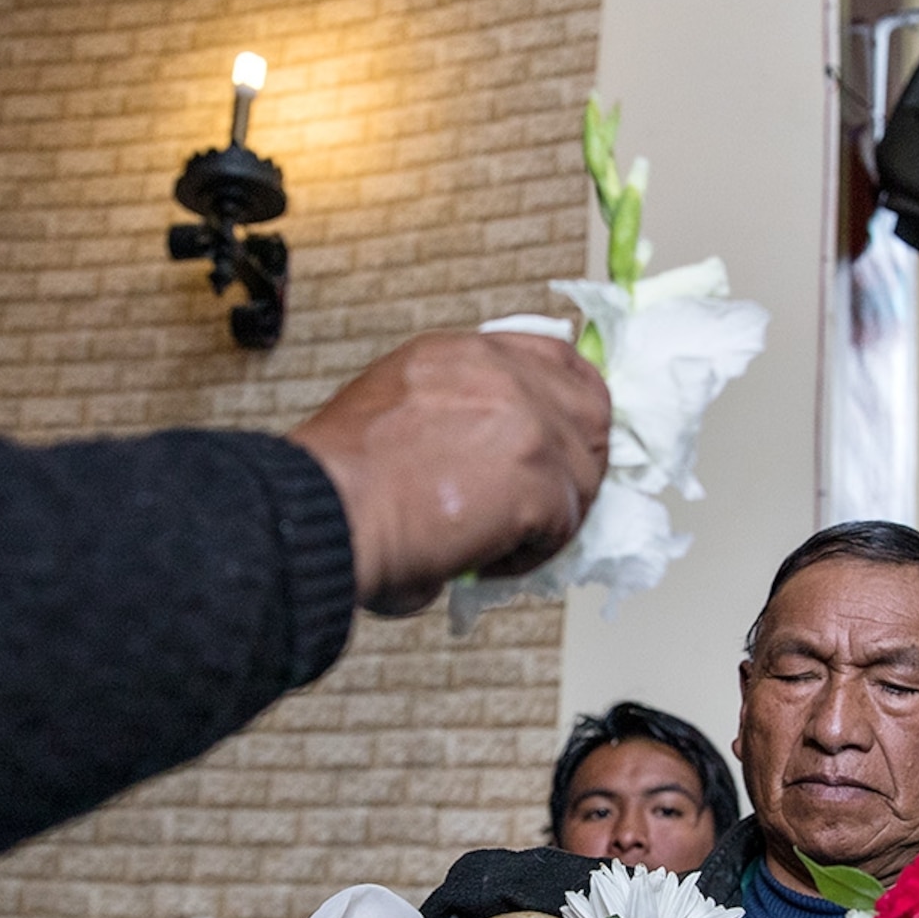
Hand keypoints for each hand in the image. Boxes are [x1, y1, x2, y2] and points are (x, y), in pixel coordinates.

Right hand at [289, 331, 610, 615]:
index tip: (559, 439)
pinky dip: (529, 554)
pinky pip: (564, 526)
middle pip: (589, 409)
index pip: (552, 358)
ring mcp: (529, 426)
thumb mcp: (392, 408)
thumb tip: (479, 465)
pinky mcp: (540, 481)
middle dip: (575, 461)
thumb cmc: (338, 479)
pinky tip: (484, 561)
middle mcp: (502, 377)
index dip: (566, 403)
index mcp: (461, 356)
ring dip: (551, 515)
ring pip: (582, 475)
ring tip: (498, 543)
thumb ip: (450, 418)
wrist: (328, 509)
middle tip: (543, 505)